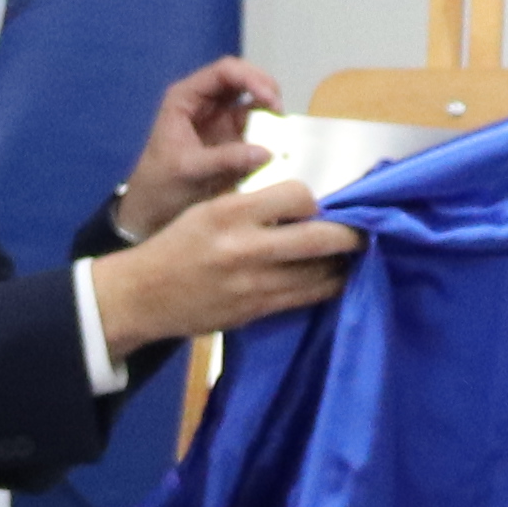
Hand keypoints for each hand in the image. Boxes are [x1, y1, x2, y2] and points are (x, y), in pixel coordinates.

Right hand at [98, 177, 359, 353]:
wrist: (143, 295)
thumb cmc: (176, 246)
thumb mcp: (207, 210)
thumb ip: (251, 207)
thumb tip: (300, 205)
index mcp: (230, 212)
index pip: (296, 195)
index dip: (313, 200)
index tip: (317, 205)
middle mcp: (245, 247)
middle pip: (319, 238)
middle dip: (350, 234)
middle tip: (364, 230)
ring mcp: (253, 284)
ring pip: (319, 273)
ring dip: (343, 264)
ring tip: (353, 256)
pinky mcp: (256, 310)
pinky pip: (305, 298)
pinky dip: (326, 286)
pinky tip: (334, 278)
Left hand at [110, 56, 286, 239]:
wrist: (152, 210)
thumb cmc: (162, 185)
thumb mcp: (191, 170)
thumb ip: (226, 159)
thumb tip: (267, 152)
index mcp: (186, 97)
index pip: (223, 72)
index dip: (251, 79)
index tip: (271, 99)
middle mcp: (204, 100)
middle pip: (241, 77)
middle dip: (264, 87)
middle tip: (280, 110)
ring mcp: (219, 117)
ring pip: (251, 97)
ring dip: (269, 106)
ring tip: (282, 124)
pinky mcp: (231, 136)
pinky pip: (254, 122)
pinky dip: (268, 126)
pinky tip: (278, 138)